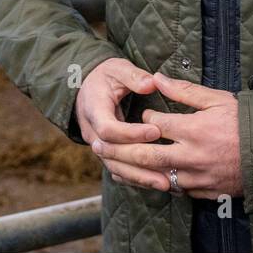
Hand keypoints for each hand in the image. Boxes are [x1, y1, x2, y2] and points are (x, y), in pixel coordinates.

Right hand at [76, 58, 167, 191]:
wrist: (87, 88)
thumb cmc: (105, 76)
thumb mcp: (117, 68)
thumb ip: (133, 75)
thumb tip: (151, 83)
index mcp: (93, 109)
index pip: (108, 129)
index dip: (130, 133)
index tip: (155, 130)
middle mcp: (92, 132)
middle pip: (111, 156)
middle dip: (137, 165)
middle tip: (165, 169)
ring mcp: (98, 145)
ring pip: (115, 167)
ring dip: (139, 178)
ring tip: (166, 185)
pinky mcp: (107, 153)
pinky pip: (120, 170)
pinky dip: (137, 178)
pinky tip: (158, 184)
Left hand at [92, 72, 242, 199]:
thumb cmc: (245, 122)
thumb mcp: (217, 99)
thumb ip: (184, 90)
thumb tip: (156, 77)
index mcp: (194, 129)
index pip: (154, 123)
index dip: (143, 117)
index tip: (141, 114)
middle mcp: (192, 155)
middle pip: (145, 155)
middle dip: (118, 151)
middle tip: (98, 146)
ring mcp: (197, 177)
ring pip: (155, 177)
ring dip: (130, 172)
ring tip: (111, 165)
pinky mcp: (203, 191)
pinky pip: (173, 189)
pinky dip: (155, 184)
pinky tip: (143, 179)